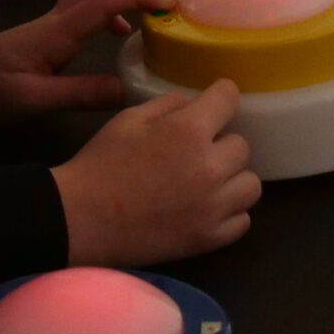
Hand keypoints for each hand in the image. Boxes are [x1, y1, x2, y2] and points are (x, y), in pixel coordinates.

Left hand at [0, 0, 175, 121]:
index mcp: (58, 30)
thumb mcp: (35, 100)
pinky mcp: (50, 30)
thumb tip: (128, 88)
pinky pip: (89, 4)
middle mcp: (58, 17)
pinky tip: (123, 31)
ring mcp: (54, 20)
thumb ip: (80, 94)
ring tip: (157, 3)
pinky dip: (114, 6)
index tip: (169, 2)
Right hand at [55, 80, 260, 266]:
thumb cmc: (102, 163)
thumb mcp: (128, 119)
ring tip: (207, 181)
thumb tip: (194, 105)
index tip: (216, 101)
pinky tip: (207, 207)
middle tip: (196, 150)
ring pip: (251, 184)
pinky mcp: (210, 238)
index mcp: (189, 130)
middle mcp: (210, 167)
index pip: (229, 98)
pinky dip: (230, 212)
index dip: (222, 96)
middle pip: (242, 145)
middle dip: (221, 143)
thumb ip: (167, 106)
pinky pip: (243, 220)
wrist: (83, 219)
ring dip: (232, 178)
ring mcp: (214, 206)